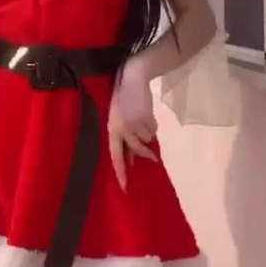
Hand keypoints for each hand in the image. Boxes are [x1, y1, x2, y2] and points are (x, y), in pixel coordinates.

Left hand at [107, 54, 158, 191]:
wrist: (132, 79)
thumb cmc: (123, 101)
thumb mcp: (119, 121)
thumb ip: (124, 140)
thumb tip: (131, 160)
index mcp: (111, 130)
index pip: (115, 155)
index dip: (120, 171)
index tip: (125, 187)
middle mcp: (121, 129)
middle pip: (136, 149)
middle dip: (145, 154)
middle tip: (154, 160)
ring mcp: (133, 123)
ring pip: (147, 139)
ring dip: (149, 132)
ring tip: (144, 119)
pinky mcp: (145, 117)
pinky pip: (153, 129)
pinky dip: (153, 124)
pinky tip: (147, 113)